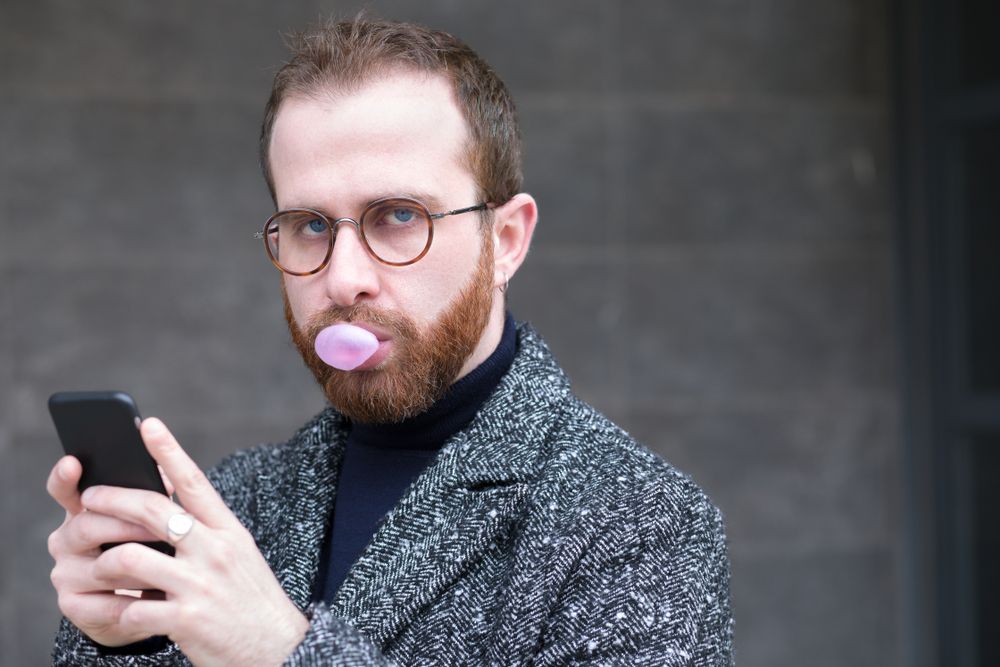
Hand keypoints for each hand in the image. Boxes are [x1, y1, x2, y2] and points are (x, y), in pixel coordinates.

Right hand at [47, 455, 165, 645]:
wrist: (149, 604)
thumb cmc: (153, 551)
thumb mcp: (154, 522)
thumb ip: (154, 497)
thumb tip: (168, 476)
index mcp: (83, 512)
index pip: (64, 490)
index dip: (65, 477)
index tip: (72, 462)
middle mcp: (66, 540)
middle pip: (86, 525)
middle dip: (127, 525)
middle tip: (159, 528)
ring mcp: (65, 574)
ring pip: (100, 565)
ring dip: (139, 564)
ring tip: (170, 563)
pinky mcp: (74, 606)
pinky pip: (106, 602)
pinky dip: (135, 599)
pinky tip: (157, 596)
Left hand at [48, 418, 308, 665]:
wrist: (279, 650)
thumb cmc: (252, 601)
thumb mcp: (239, 557)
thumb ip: (208, 533)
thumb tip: (170, 508)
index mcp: (229, 532)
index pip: (195, 483)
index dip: (168, 452)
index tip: (147, 425)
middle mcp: (215, 551)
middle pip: (153, 511)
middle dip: (112, 500)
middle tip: (89, 499)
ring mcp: (200, 585)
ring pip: (130, 557)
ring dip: (104, 563)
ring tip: (97, 568)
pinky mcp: (186, 619)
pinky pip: (133, 607)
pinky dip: (118, 610)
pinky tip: (117, 611)